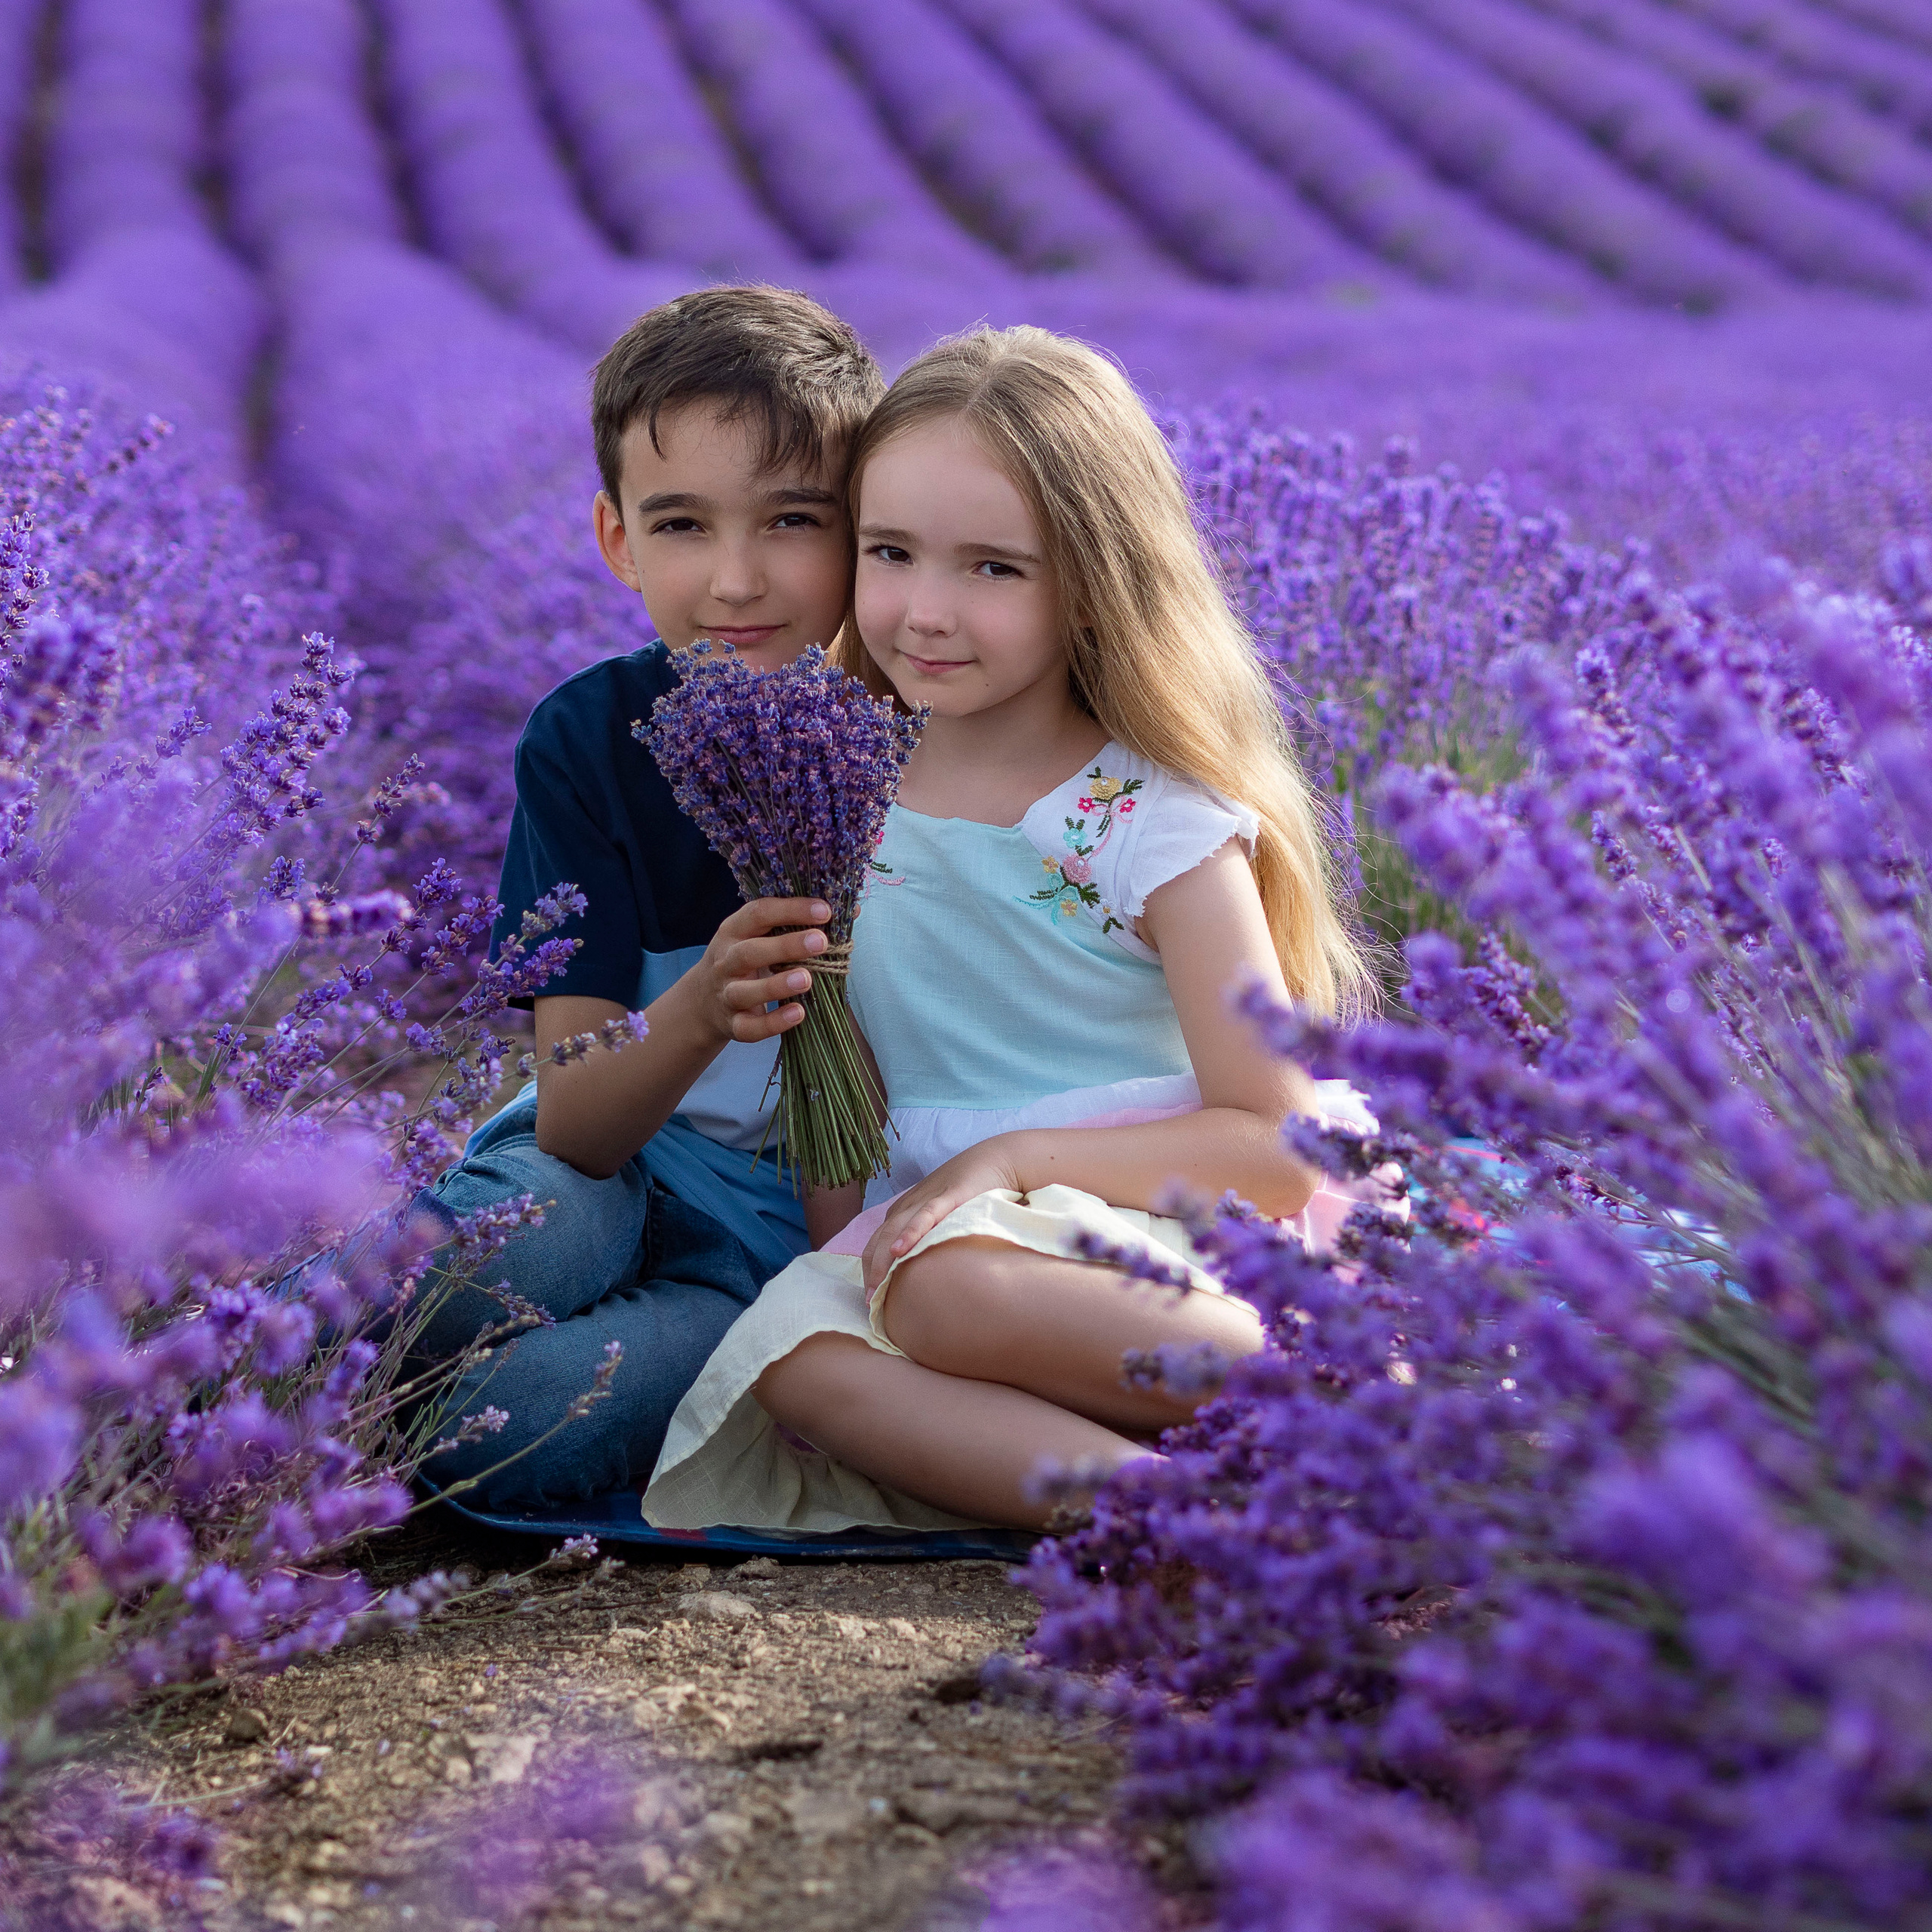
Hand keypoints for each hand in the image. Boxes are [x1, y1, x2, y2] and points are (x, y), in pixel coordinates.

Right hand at [690, 897, 832, 1045]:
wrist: (702, 1001)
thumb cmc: (745, 959)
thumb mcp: (759, 936)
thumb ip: (797, 923)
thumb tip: (849, 910)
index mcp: (733, 931)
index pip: (758, 913)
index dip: (790, 909)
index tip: (824, 910)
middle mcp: (726, 961)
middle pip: (749, 952)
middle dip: (786, 946)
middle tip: (821, 942)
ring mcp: (726, 995)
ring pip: (745, 992)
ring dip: (777, 986)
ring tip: (807, 979)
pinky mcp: (732, 1025)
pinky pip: (750, 1027)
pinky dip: (773, 1023)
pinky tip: (798, 1014)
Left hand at [862, 1137, 1029, 1296]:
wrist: (995, 1160)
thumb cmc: (970, 1191)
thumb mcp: (942, 1214)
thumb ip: (929, 1236)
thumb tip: (922, 1271)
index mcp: (904, 1209)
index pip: (876, 1243)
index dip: (870, 1269)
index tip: (872, 1295)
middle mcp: (909, 1205)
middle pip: (879, 1241)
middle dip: (871, 1271)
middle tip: (871, 1301)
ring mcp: (927, 1199)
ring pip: (895, 1231)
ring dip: (883, 1260)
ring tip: (877, 1287)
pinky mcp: (949, 1197)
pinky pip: (925, 1216)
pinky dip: (910, 1233)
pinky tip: (900, 1250)